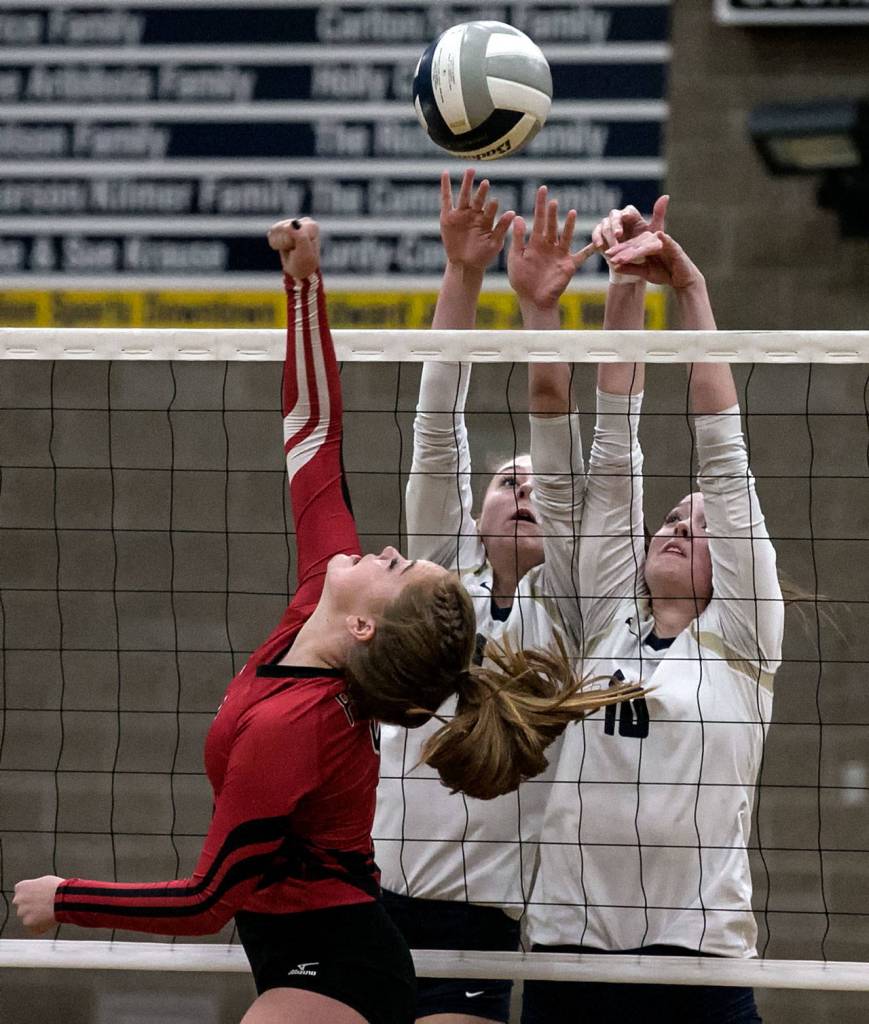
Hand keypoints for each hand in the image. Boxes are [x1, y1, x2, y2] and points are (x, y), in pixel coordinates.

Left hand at [13, 875, 62, 935]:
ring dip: (35, 916)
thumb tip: (35, 893)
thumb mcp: (43, 881)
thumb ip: (34, 888)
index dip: (31, 894)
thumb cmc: (56, 888)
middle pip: (23, 905)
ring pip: (27, 916)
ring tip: (48, 912)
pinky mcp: (28, 924)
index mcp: (20, 887)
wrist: (63, 899)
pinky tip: (48, 919)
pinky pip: (32, 927)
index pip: (21, 893)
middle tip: (44, 905)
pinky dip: (39, 925)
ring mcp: (22, 913)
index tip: (39, 895)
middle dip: (31, 906)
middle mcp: (18, 900)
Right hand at [267, 217, 320, 277]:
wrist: (299, 271)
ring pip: (275, 230)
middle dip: (285, 242)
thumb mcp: (305, 253)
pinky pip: (271, 233)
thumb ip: (300, 236)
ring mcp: (293, 224)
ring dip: (280, 243)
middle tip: (294, 250)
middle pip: (282, 227)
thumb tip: (292, 223)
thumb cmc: (304, 263)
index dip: (291, 241)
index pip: (291, 228)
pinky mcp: (283, 228)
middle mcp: (303, 222)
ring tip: (290, 249)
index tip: (299, 249)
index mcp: (311, 226)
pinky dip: (276, 243)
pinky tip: (285, 248)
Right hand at [440, 168, 514, 271]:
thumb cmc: (483, 255)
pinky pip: (446, 199)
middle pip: (478, 199)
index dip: (492, 206)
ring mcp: (461, 214)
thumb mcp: (494, 243)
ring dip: (467, 183)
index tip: (494, 202)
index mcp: (486, 219)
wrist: (465, 264)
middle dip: (481, 191)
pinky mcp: (448, 216)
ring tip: (471, 170)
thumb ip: (502, 228)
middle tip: (486, 182)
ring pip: (464, 196)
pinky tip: (445, 174)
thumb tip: (513, 212)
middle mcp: (475, 213)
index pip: (490, 209)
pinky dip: (445, 186)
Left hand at [508, 186, 594, 309]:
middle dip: (552, 213)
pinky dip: (590, 250)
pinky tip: (598, 242)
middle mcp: (549, 245)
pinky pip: (582, 256)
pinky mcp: (569, 265)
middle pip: (552, 225)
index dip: (540, 205)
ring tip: (571, 213)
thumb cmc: (522, 280)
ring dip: (570, 225)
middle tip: (552, 201)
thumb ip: (518, 239)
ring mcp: (560, 254)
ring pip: (566, 236)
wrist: (533, 300)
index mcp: (535, 242)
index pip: (538, 219)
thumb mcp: (516, 258)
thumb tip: (517, 217)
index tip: (542, 189)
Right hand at [591, 195, 668, 250]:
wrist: (633, 260)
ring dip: (607, 236)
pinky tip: (599, 247)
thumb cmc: (645, 244)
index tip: (627, 218)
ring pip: (604, 225)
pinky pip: (596, 234)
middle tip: (617, 235)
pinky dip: (596, 239)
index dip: (626, 214)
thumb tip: (666, 196)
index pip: (628, 210)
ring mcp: (607, 225)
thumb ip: (659, 214)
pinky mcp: (599, 235)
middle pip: (614, 216)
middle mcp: (618, 218)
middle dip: (615, 225)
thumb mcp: (654, 231)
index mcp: (632, 215)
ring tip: (612, 246)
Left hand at [605, 230, 702, 289]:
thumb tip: (615, 267)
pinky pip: (668, 241)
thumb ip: (631, 268)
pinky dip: (663, 238)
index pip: (631, 246)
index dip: (619, 249)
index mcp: (646, 246)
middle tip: (610, 253)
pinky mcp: (675, 247)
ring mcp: (664, 243)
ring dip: (636, 249)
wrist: (682, 280)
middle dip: (623, 248)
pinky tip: (657, 235)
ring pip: (648, 244)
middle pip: (637, 243)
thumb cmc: (664, 273)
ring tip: (624, 255)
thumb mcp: (645, 272)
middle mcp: (654, 242)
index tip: (607, 254)